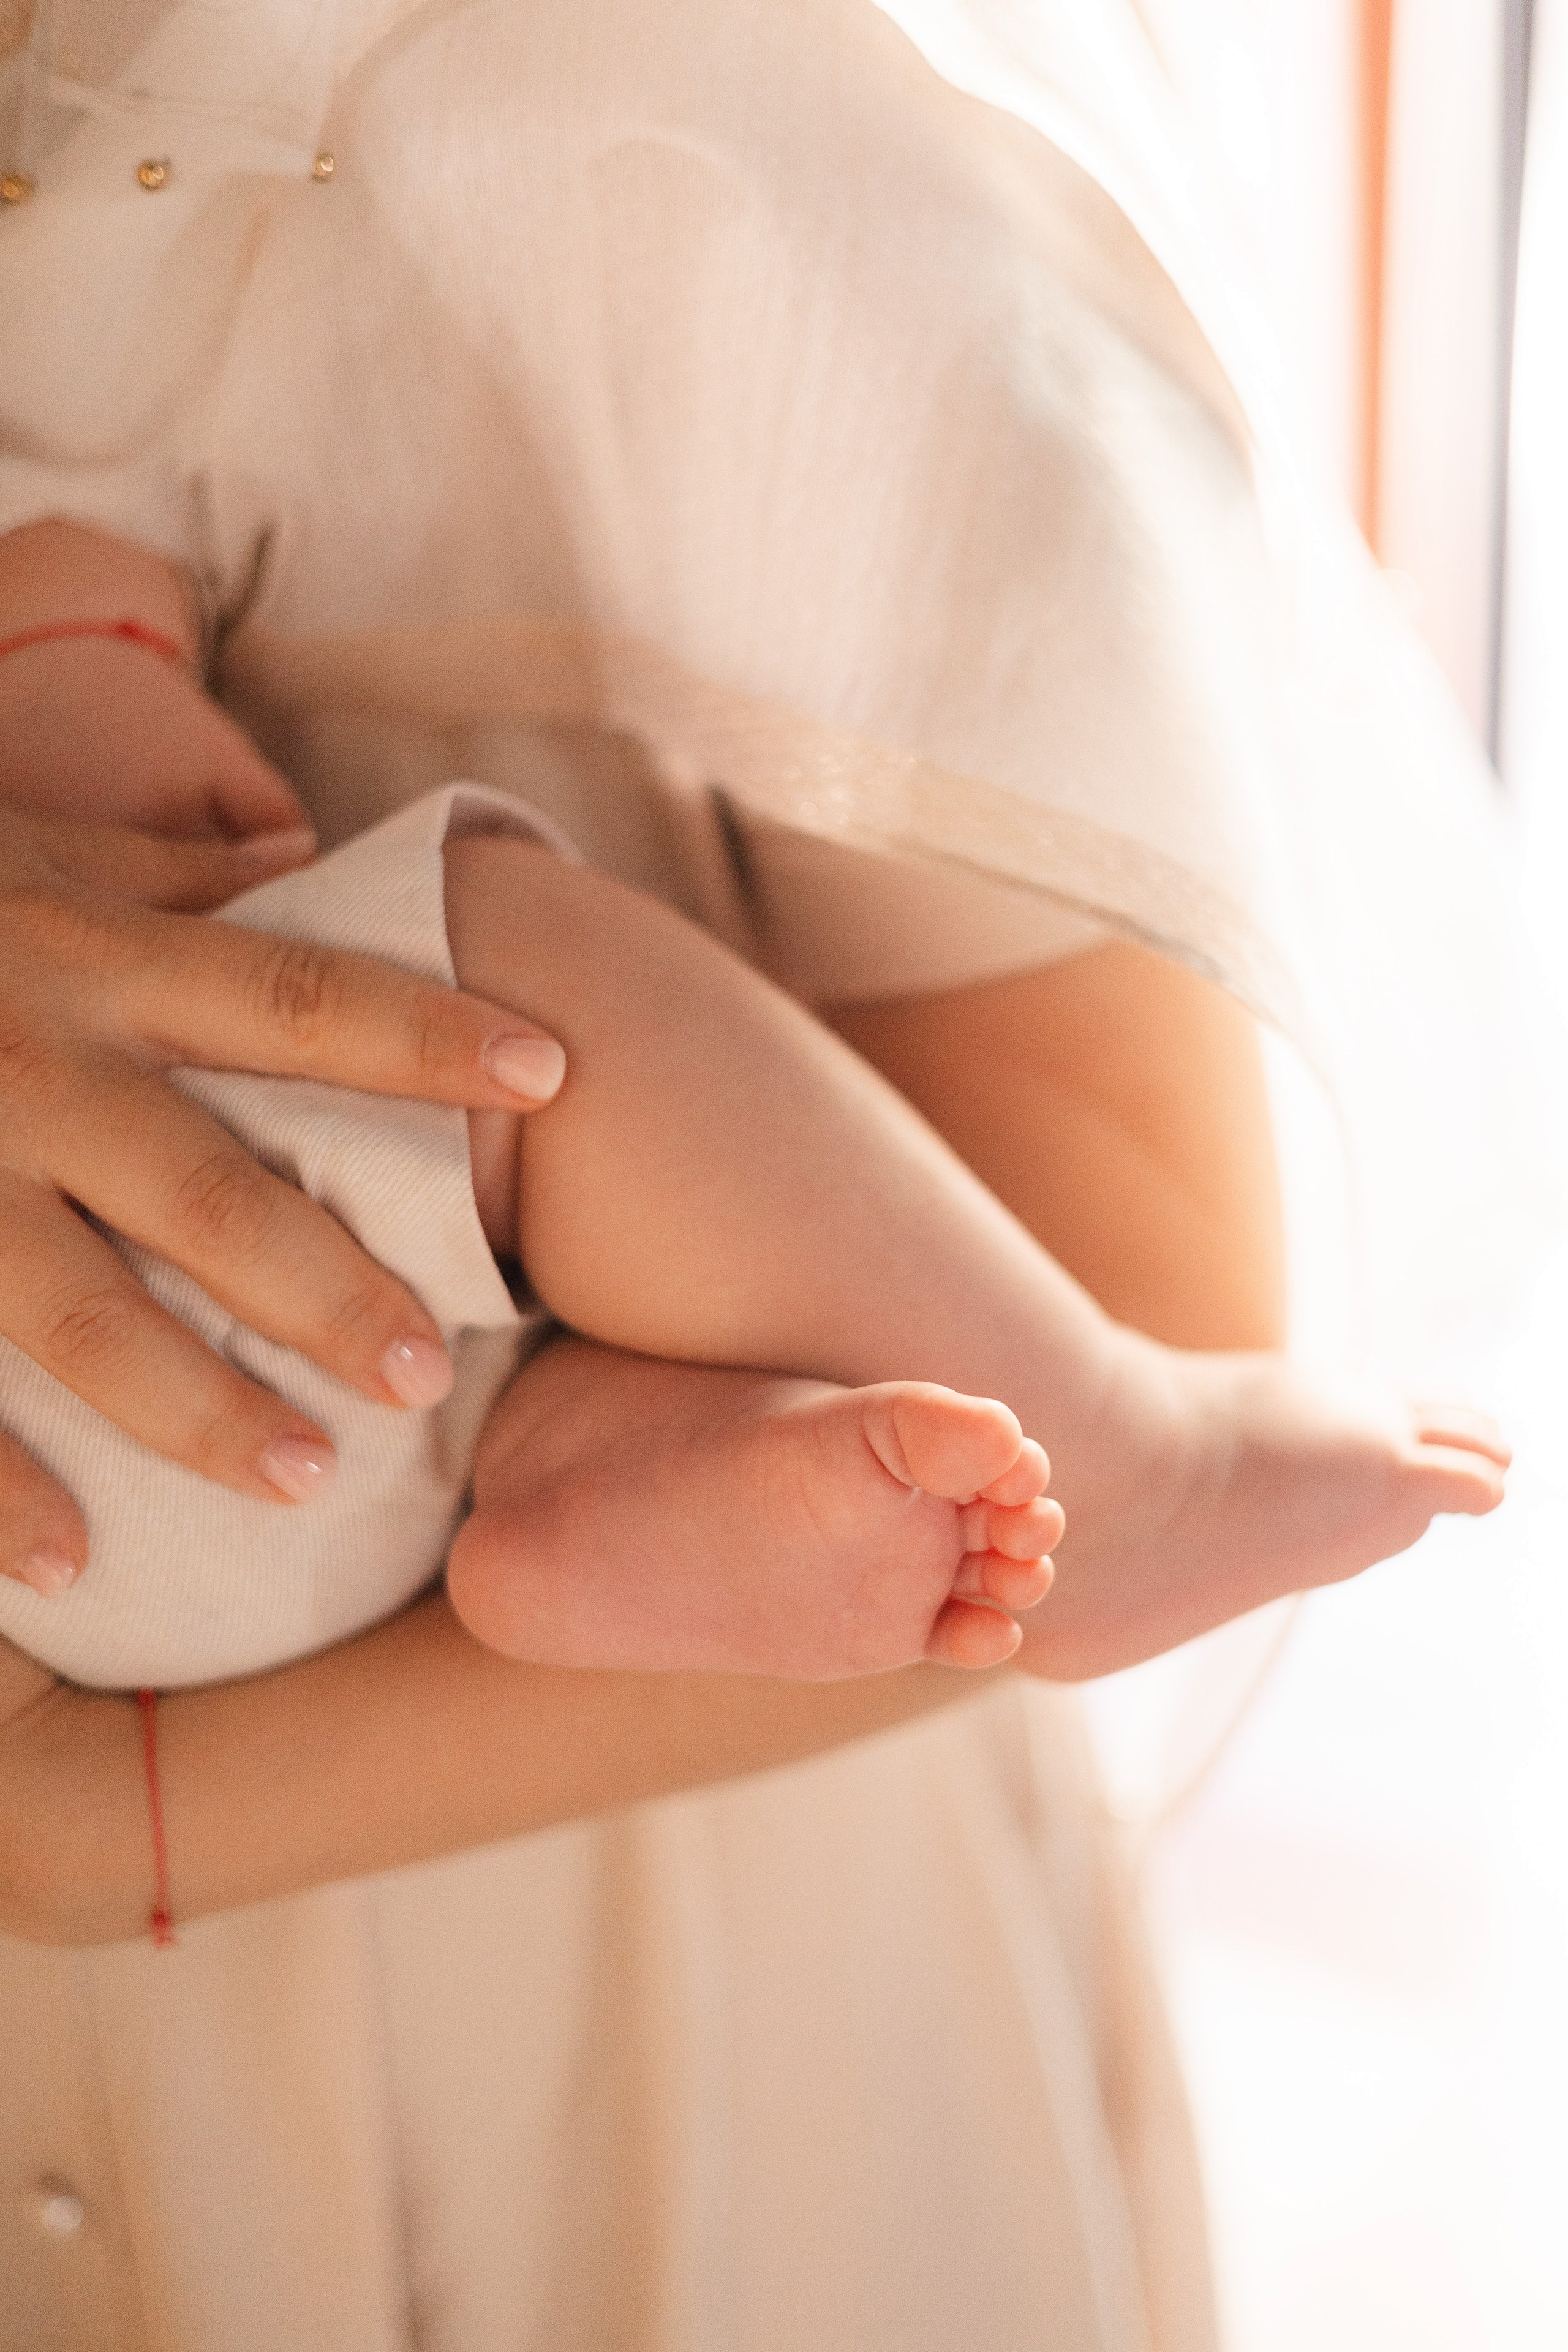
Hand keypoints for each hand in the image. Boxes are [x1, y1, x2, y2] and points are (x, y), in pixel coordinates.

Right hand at [0, 805, 567, 1594]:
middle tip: (429, 1372)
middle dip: (322, 1287)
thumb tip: (314, 862)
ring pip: (74, 1308)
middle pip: (203, 1189)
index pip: (294, 998)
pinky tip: (67, 1563)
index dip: (424, 1031)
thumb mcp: (35, 852)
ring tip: (306, 1481)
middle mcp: (31, 1064)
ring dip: (191, 1406)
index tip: (553, 1072)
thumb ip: (173, 871)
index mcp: (95, 962)